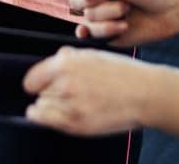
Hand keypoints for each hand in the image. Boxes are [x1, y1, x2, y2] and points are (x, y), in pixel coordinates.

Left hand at [23, 47, 162, 135]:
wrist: (146, 94)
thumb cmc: (123, 73)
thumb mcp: (95, 55)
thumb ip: (70, 58)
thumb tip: (55, 58)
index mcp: (67, 63)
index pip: (32, 79)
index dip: (36, 83)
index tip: (39, 87)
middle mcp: (65, 83)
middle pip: (40, 93)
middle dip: (50, 93)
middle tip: (70, 94)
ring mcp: (70, 105)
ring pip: (43, 107)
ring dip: (52, 106)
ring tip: (73, 104)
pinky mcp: (77, 123)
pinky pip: (47, 121)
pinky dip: (47, 118)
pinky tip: (57, 116)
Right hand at [69, 0, 178, 45]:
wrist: (171, 10)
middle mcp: (99, 8)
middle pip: (83, 13)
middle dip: (105, 9)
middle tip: (125, 4)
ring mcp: (105, 24)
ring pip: (90, 28)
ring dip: (110, 21)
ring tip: (128, 15)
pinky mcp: (112, 39)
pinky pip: (98, 40)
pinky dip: (104, 33)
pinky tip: (112, 29)